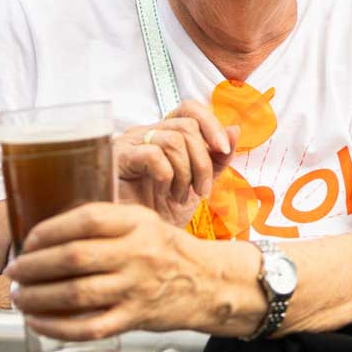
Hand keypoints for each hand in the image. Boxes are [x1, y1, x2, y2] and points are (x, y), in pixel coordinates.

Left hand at [5, 202, 258, 339]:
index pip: (85, 220)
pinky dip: (56, 326)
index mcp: (138, 223)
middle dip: (33, 266)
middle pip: (74, 258)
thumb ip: (105, 223)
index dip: (49, 230)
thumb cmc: (167, 251)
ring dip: (38, 297)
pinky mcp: (135, 318)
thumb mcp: (144, 222)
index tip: (28, 240)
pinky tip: (38, 321)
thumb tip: (47, 233)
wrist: (207, 282)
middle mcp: (138, 253)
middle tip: (15, 271)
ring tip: (19, 296)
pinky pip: (89, 326)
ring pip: (76, 294)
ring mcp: (136, 288)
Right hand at [114, 100, 238, 227]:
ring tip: (179, 196)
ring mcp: (129, 144)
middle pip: (187, 126)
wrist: (137, 243)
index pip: (190, 109)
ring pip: (173, 140)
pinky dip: (166, 177)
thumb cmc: (163, 212)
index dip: (211, 124)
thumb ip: (217, 158)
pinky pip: (153, 154)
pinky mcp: (116, 159)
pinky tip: (162, 195)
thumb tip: (235, 129)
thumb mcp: (199, 184)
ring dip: (186, 173)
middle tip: (201, 190)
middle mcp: (145, 133)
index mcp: (164, 134)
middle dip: (202, 161)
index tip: (223, 149)